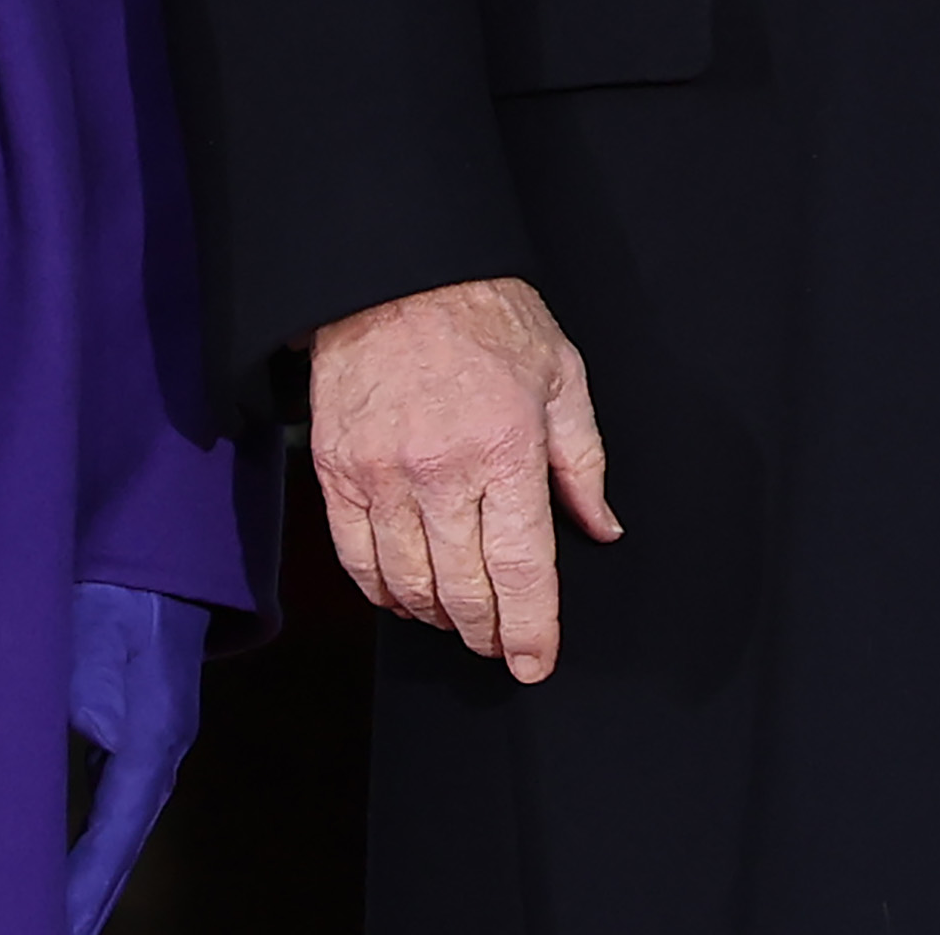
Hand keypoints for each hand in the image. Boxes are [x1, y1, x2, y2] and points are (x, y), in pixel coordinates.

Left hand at [65, 583, 207, 929]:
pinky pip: (116, 813)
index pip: (116, 826)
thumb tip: (91, 738)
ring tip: (61, 929)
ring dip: (94, 885)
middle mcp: (162, 750)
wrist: (161, 551)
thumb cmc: (122, 587)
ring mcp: (155, 747)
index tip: (57, 927)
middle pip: (126, 845)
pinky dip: (94, 855)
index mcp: (154, 732)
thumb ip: (87, 681)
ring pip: (124, 834)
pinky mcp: (139, 738)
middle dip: (92, 902)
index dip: (86, 882)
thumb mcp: (95, 626)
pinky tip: (69, 878)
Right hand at [309, 275, 621, 684]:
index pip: (522, 568)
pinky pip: (356, 561)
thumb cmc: (486, 316)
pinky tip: (406, 595)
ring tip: (461, 619)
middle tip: (501, 642)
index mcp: (506, 448)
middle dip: (487, 631)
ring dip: (438, 616)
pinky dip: (383, 591)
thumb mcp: (562, 375)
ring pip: (409, 585)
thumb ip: (584, 461)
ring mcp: (382, 478)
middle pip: (464, 590)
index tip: (536, 661)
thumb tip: (602, 527)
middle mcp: (441, 473)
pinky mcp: (337, 475)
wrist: (394, 276)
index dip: (531, 628)